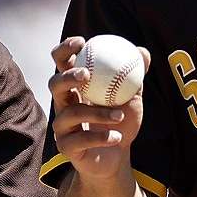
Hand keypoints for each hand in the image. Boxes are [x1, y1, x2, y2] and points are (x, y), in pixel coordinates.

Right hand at [48, 37, 150, 181]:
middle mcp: (64, 104)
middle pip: (54, 84)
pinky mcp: (65, 147)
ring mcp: (62, 126)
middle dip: (67, 76)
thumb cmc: (122, 121)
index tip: (80, 42)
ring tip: (120, 114)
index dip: (65, 50)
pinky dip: (100, 137)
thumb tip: (142, 52)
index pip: (64, 64)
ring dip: (97, 112)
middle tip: (85, 74)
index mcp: (78, 88)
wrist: (118, 155)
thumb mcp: (133, 97)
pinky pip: (79, 140)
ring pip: (70, 113)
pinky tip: (116, 137)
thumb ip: (135, 76)